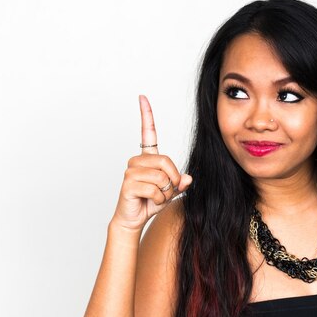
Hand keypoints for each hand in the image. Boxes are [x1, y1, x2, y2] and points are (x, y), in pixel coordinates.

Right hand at [110, 95, 192, 231]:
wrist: (133, 218)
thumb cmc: (150, 201)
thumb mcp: (171, 190)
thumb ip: (180, 182)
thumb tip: (187, 178)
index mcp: (147, 157)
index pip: (147, 132)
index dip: (146, 114)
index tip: (142, 97)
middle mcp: (137, 161)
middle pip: (165, 161)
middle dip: (172, 179)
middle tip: (166, 190)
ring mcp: (131, 171)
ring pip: (161, 177)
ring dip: (165, 192)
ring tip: (155, 197)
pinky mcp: (128, 184)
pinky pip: (155, 189)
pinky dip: (158, 199)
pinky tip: (149, 201)